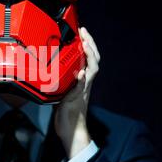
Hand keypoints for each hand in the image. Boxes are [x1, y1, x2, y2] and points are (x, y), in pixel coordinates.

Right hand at [54, 27, 100, 158]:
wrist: (70, 130)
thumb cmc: (71, 119)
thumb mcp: (71, 103)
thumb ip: (77, 88)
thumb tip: (82, 72)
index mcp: (85, 84)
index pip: (92, 63)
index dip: (90, 49)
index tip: (83, 37)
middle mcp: (85, 82)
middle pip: (92, 59)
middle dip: (89, 43)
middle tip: (82, 30)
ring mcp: (80, 84)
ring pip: (86, 63)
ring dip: (84, 49)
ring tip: (77, 38)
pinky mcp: (74, 87)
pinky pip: (78, 69)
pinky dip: (76, 59)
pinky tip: (69, 55)